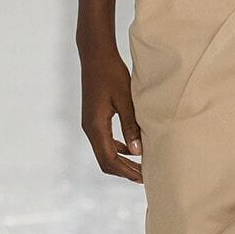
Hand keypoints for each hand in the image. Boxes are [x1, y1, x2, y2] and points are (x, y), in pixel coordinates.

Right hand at [80, 44, 142, 182]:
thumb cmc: (111, 74)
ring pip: (104, 151)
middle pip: (105, 160)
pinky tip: (133, 147)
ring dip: (122, 161)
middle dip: (124, 171)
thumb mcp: (125, 99)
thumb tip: (138, 152)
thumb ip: (131, 126)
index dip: (126, 171)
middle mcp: (90, 128)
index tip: (143, 177)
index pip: (109, 159)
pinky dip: (118, 148)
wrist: (95, 55)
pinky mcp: (94, 118)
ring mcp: (90, 123)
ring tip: (140, 166)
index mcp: (95, 126)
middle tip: (144, 177)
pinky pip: (105, 140)